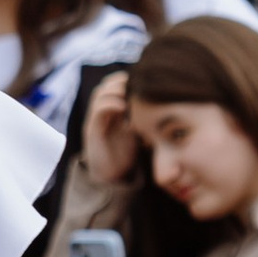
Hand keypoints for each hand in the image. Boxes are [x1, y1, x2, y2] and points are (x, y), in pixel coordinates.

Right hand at [79, 69, 138, 186]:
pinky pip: (97, 112)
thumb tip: (165, 101)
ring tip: (128, 90)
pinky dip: (109, 105)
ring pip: (100, 95)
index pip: (115, 84)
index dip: (126, 79)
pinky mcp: (92, 131)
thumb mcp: (138, 129)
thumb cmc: (126, 153)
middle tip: (135, 82)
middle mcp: (101, 112)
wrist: (112, 178)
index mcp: (111, 109)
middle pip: (106, 85)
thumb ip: (143, 115)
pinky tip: (123, 106)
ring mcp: (95, 121)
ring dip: (114, 89)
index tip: (142, 78)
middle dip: (120, 81)